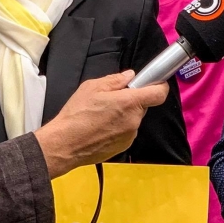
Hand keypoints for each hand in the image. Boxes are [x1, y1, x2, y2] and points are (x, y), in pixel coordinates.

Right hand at [33, 70, 168, 177]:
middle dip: (132, 100)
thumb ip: (115, 80)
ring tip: (102, 115)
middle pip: (143, 105)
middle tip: (112, 100)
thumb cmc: (76, 116)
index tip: (153, 83)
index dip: (158, 86)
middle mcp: (134, 120)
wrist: (64, 144)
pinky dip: (118, 128)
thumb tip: (129, 76)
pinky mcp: (124, 146)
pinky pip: (127, 131)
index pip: (159, 93)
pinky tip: (101, 127)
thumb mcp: (92, 87)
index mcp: (129, 103)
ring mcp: (130, 135)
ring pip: (134, 119)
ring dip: (124, 115)